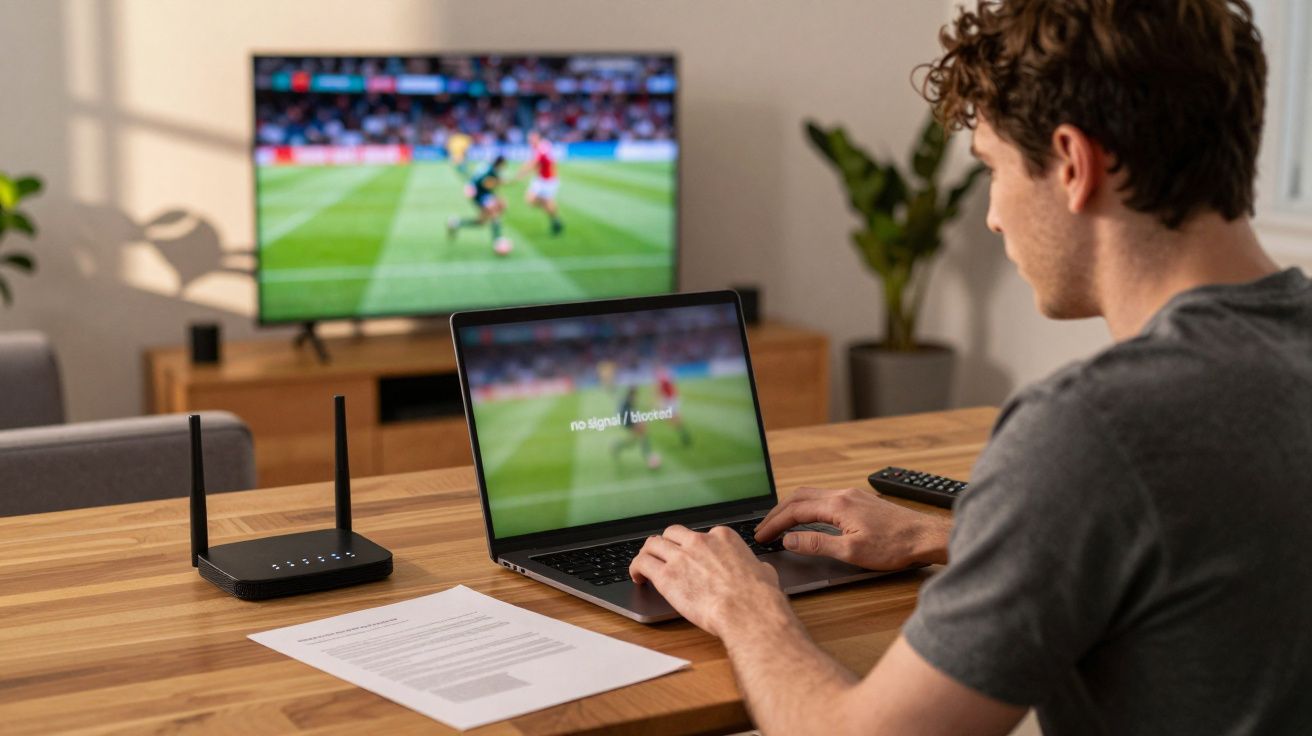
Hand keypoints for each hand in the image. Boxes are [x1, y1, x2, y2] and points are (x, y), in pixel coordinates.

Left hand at [629, 524, 790, 637]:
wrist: (747, 612)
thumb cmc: (758, 597)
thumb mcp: (763, 572)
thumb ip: (755, 567)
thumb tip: (758, 570)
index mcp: (722, 537)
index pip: (699, 535)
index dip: (692, 547)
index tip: (690, 557)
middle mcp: (699, 542)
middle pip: (672, 534)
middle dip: (666, 544)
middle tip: (663, 557)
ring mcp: (681, 557)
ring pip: (653, 544)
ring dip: (648, 553)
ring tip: (644, 565)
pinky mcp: (666, 576)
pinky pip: (642, 563)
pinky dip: (636, 568)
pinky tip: (638, 577)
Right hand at [754, 487, 950, 569]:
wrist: (925, 537)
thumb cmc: (895, 546)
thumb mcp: (852, 551)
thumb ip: (817, 544)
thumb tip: (790, 540)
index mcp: (838, 505)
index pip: (795, 510)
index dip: (774, 523)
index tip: (761, 535)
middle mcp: (843, 494)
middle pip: (799, 497)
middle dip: (778, 512)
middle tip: (763, 529)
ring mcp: (852, 495)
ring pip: (812, 495)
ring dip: (792, 508)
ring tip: (779, 523)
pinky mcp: (860, 500)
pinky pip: (825, 498)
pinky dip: (808, 507)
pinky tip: (808, 518)